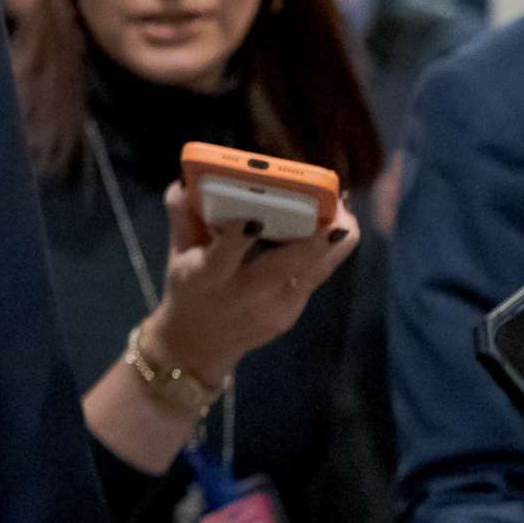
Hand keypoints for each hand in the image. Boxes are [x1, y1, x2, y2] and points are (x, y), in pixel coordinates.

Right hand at [144, 183, 360, 386]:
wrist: (198, 342)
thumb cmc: (189, 286)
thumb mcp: (178, 253)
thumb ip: (183, 215)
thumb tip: (186, 180)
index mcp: (206, 277)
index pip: (222, 257)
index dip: (238, 237)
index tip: (254, 218)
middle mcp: (241, 295)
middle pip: (282, 268)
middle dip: (311, 243)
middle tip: (336, 216)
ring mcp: (270, 308)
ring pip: (312, 273)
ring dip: (333, 244)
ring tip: (345, 214)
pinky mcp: (290, 313)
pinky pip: (314, 275)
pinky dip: (327, 250)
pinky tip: (337, 225)